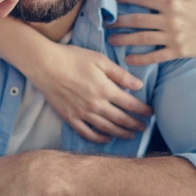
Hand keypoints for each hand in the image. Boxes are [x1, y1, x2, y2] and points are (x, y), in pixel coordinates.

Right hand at [26, 43, 151, 142]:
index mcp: (105, 89)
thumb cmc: (73, 58)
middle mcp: (96, 105)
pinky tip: (107, 138)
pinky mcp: (70, 118)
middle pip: (121, 119)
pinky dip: (99, 138)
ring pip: (107, 128)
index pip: (131, 104)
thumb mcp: (100, 60)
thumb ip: (120, 74)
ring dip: (121, 133)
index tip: (151, 113)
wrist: (45, 64)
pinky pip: (87, 133)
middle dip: (135, 124)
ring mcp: (82, 113)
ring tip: (131, 135)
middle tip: (144, 127)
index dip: (143, 110)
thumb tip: (139, 86)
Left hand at [108, 0, 195, 64]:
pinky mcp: (177, 52)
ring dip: (124, 39)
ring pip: (142, 38)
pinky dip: (140, 58)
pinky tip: (128, 59)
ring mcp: (173, 37)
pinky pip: (155, 56)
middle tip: (106, 23)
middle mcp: (169, 20)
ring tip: (111, 40)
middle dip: (119, 21)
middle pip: (138, 20)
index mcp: (173, 3)